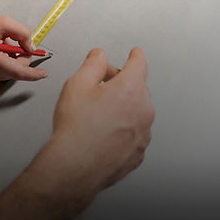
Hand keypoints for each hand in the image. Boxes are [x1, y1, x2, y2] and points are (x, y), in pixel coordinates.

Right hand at [0, 0, 47, 82]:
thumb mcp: (4, 23)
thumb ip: (23, 34)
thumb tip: (31, 47)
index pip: (19, 72)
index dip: (34, 74)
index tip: (44, 73)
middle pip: (15, 71)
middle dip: (20, 58)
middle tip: (12, 43)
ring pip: (7, 73)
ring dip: (10, 61)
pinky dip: (1, 64)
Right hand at [39, 47, 152, 194]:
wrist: (76, 165)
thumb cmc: (77, 128)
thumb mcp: (78, 83)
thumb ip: (93, 64)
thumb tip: (99, 56)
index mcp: (131, 88)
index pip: (139, 64)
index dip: (135, 56)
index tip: (135, 53)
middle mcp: (143, 110)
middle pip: (136, 87)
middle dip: (120, 84)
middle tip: (97, 89)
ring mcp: (143, 133)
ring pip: (136, 111)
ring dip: (122, 108)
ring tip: (96, 116)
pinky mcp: (138, 152)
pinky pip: (133, 133)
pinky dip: (122, 129)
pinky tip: (102, 133)